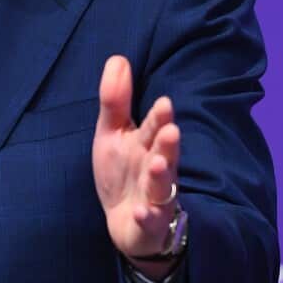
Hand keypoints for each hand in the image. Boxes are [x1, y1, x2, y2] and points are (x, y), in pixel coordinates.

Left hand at [92, 55, 180, 272]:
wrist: (126, 223)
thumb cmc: (122, 172)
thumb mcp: (111, 134)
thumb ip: (115, 100)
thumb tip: (118, 58)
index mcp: (146, 144)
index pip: (154, 127)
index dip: (159, 117)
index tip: (164, 103)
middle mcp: (155, 168)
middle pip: (164, 154)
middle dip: (167, 143)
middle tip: (171, 130)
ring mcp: (154, 197)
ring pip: (162, 186)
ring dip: (161, 176)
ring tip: (158, 164)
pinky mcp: (149, 224)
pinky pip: (150, 221)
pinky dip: (148, 217)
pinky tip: (141, 211)